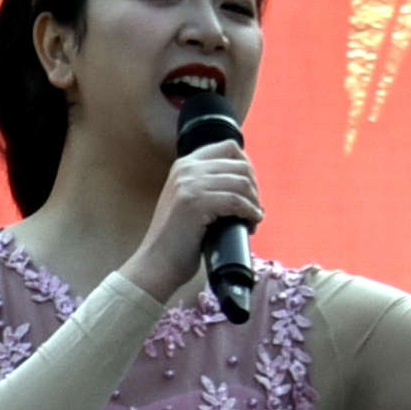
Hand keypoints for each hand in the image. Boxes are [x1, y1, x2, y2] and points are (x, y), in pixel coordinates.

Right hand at [125, 126, 259, 306]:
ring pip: (241, 183)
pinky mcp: (195, 203)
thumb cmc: (176, 238)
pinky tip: (250, 223)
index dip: (247, 168)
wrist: (156, 262)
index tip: (249, 190)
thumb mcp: (188, 200)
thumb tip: (245, 183)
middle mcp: (186, 169)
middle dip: (254, 188)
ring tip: (251, 219)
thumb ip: (207, 184)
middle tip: (252, 208)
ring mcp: (189, 185)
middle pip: (240, 165)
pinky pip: (236, 201)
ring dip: (254, 203)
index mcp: (184, 165)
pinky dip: (250, 213)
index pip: (229, 147)